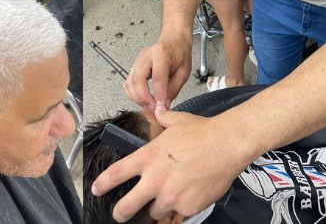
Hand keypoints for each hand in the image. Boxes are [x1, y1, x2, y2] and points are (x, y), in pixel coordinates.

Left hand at [92, 110, 249, 221]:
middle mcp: (155, 179)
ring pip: (155, 212)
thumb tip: (160, 113)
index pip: (116, 174)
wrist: (228, 143)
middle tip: (120, 214)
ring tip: (170, 196)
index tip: (96, 190)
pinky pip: (179, 215)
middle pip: (126, 207)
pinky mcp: (187, 207)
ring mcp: (171, 196)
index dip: (103, 184)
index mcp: (148, 158)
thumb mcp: (178, 121)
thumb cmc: (204, 132)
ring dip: (160, 207)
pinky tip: (189, 198)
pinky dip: (181, 209)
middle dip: (120, 213)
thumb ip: (164, 120)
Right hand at [125, 39, 191, 109]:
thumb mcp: (184, 72)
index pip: (157, 77)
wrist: (174, 42)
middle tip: (152, 108)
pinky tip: (142, 99)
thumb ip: (173, 89)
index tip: (160, 107)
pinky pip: (128, 82)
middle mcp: (146, 55)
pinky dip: (132, 93)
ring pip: (130, 82)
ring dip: (136, 97)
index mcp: (161, 53)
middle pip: (137, 79)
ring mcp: (138, 60)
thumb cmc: (179, 54)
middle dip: (143, 98)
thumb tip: (164, 105)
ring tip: (148, 105)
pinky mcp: (134, 66)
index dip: (158, 94)